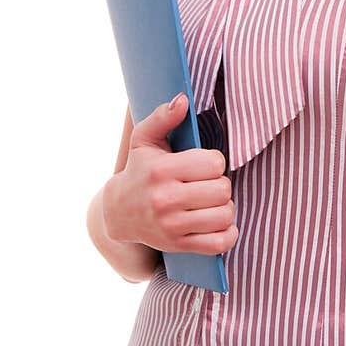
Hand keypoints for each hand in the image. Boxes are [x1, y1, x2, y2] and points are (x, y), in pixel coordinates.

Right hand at [103, 94, 237, 255]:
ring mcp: (172, 226)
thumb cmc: (139, 171)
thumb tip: (182, 100)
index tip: (203, 164)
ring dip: (224, 207)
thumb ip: (163, 117)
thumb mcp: (144, 140)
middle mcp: (165, 200)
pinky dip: (227, 233)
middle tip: (208, 183)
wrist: (119, 213)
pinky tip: (217, 222)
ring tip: (212, 202)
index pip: (213, 163)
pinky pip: (220, 243)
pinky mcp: (178, 245)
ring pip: (224, 215)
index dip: (214, 161)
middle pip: (222, 190)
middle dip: (220, 184)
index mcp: (161, 171)